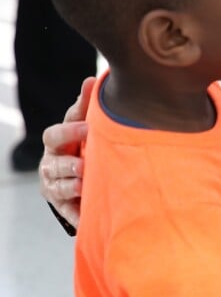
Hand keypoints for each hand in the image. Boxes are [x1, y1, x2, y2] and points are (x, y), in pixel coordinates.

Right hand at [39, 76, 93, 228]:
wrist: (79, 172)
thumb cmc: (82, 141)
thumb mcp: (83, 123)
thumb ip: (85, 105)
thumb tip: (93, 79)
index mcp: (57, 141)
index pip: (55, 134)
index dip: (69, 131)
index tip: (87, 128)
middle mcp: (51, 162)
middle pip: (53, 163)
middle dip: (67, 164)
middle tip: (83, 164)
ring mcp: (54, 184)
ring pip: (57, 186)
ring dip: (70, 186)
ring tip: (84, 185)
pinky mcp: (61, 204)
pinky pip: (66, 211)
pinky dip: (75, 215)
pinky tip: (85, 218)